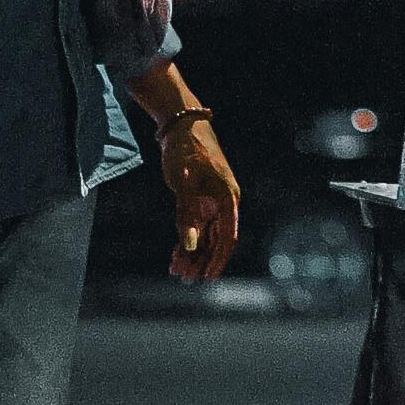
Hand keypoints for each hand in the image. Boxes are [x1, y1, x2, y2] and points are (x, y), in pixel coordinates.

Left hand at [158, 107, 240, 283]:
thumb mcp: (184, 183)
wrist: (181, 126)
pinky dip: (187, 240)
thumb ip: (188, 215)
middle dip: (202, 260)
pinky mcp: (201, 199)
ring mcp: (212, 201)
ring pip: (206, 235)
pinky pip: (197, 226)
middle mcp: (224, 202)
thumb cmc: (186, 150)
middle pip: (216, 239)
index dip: (218, 259)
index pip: (227, 236)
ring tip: (178, 272)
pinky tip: (177, 255)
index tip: (208, 277)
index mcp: (228, 197)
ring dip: (193, 253)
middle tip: (186, 279)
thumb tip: (191, 245)